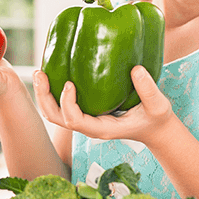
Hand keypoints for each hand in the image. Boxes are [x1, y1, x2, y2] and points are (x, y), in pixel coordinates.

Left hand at [33, 65, 175, 142]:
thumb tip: (136, 69)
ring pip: (55, 113)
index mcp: (102, 129)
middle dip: (44, 97)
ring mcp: (85, 120)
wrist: (154, 128)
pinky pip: (62, 104)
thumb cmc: (156, 119)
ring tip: (40, 72)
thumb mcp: (158, 106)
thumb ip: (149, 91)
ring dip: (44, 94)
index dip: (67, 103)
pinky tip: (53, 71)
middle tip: (40, 73)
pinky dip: (53, 91)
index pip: (74, 121)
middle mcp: (88, 126)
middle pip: (56, 118)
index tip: (69, 83)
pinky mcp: (86, 111)